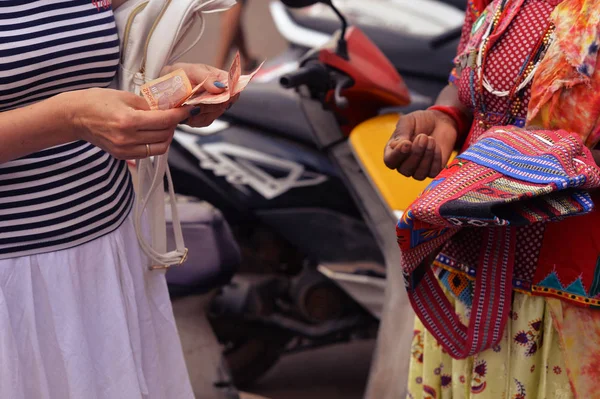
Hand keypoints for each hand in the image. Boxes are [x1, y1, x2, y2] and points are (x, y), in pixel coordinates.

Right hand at [65, 88, 191, 159]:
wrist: (75, 117)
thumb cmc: (97, 102)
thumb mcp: (125, 96)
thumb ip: (149, 105)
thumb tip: (169, 108)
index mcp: (128, 120)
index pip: (164, 120)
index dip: (179, 114)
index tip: (189, 109)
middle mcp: (127, 138)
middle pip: (165, 134)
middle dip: (174, 124)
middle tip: (174, 114)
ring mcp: (125, 150)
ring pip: (160, 146)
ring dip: (167, 135)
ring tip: (164, 124)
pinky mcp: (123, 156)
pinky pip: (149, 152)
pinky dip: (156, 143)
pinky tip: (153, 132)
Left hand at [162, 62, 239, 126]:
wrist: (164, 85)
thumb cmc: (178, 74)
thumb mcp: (190, 70)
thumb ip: (206, 77)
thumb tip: (220, 88)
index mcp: (221, 78)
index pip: (235, 87)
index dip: (230, 93)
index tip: (218, 94)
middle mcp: (220, 94)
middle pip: (224, 104)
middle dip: (208, 102)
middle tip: (193, 98)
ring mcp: (214, 108)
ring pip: (214, 114)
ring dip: (198, 110)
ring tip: (186, 102)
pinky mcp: (205, 118)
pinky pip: (203, 121)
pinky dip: (193, 117)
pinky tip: (185, 110)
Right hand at [384, 110, 457, 179]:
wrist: (439, 121)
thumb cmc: (420, 121)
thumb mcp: (407, 121)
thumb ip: (401, 132)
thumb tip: (396, 146)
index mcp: (392, 151)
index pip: (390, 161)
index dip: (398, 154)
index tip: (407, 143)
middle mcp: (403, 164)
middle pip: (405, 170)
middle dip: (416, 153)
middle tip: (423, 136)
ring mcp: (417, 169)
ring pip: (418, 175)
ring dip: (426, 157)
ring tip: (431, 139)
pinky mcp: (432, 171)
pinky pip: (432, 173)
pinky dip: (436, 159)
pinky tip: (436, 146)